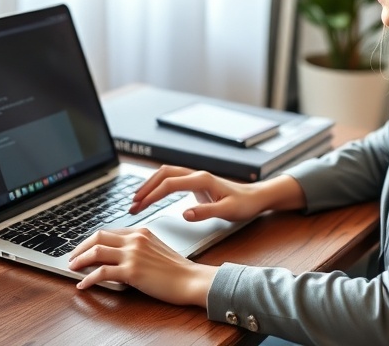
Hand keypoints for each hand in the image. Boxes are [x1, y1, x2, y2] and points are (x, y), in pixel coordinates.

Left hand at [68, 228, 217, 305]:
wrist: (191, 280)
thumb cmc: (177, 269)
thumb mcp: (156, 249)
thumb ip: (138, 247)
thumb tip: (117, 256)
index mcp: (140, 232)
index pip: (108, 232)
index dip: (91, 241)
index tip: (82, 249)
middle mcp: (135, 239)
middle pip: (98, 237)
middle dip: (80, 248)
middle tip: (72, 258)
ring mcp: (133, 254)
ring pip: (96, 252)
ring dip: (80, 261)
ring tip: (73, 269)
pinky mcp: (132, 271)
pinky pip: (102, 272)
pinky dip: (88, 279)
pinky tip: (83, 285)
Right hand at [130, 165, 304, 222]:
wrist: (256, 197)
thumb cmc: (244, 205)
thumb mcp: (227, 212)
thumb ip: (205, 213)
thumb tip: (184, 214)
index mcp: (201, 180)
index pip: (169, 184)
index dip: (152, 195)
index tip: (139, 206)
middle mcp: (196, 174)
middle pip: (162, 175)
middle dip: (145, 188)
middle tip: (132, 205)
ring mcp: (195, 177)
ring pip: (165, 174)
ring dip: (150, 185)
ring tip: (136, 200)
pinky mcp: (195, 182)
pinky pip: (171, 179)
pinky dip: (158, 185)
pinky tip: (152, 196)